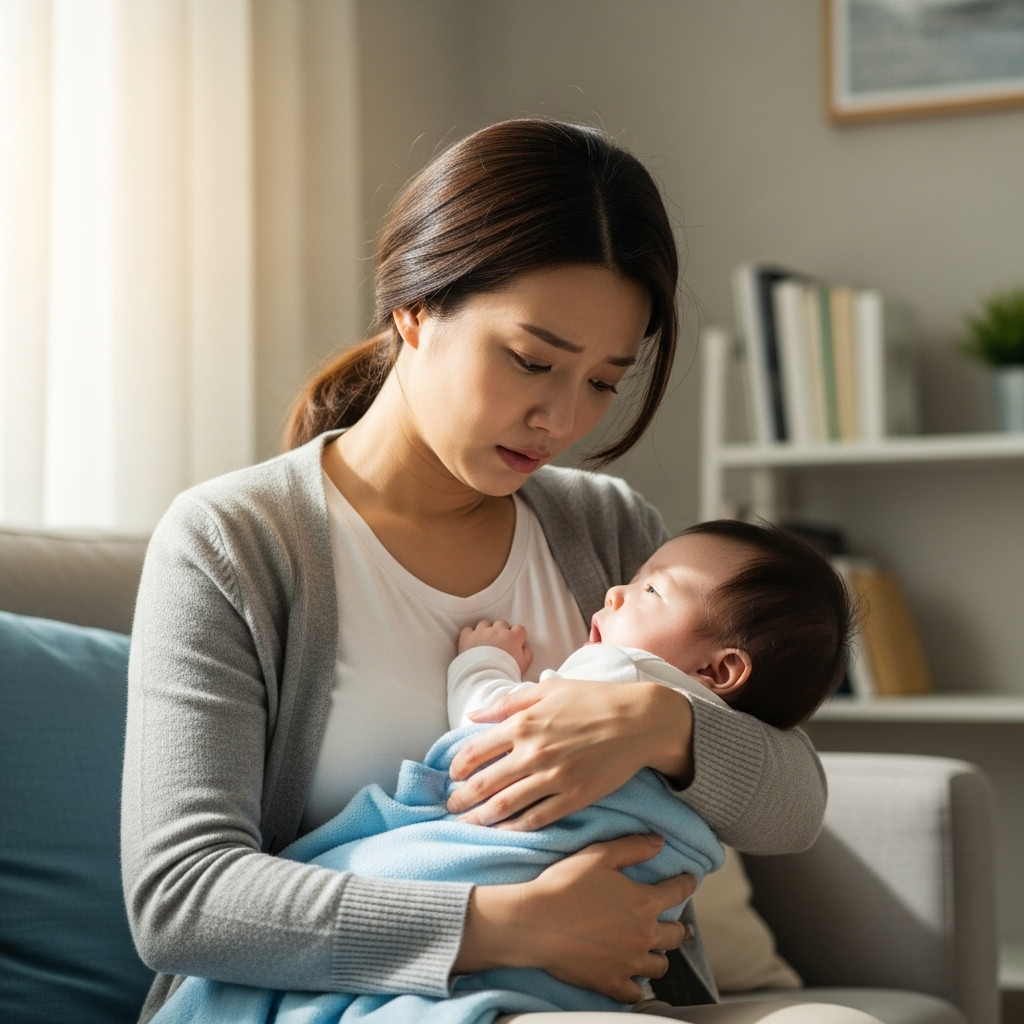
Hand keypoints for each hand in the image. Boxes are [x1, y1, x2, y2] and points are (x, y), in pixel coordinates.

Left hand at [446, 677, 693, 828]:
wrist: (639, 720)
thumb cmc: (594, 700)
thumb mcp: (548, 689)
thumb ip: (508, 702)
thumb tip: (473, 714)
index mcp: (523, 723)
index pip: (474, 751)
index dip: (457, 767)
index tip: (453, 775)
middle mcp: (533, 752)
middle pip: (484, 784)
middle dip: (461, 799)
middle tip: (451, 807)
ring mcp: (553, 778)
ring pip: (505, 807)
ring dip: (480, 818)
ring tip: (467, 824)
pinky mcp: (574, 798)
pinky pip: (536, 819)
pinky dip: (514, 829)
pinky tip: (503, 831)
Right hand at [453, 834, 695, 1002]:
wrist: (535, 923)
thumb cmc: (564, 886)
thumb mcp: (599, 855)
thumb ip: (632, 847)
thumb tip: (658, 842)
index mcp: (644, 902)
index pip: (679, 891)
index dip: (687, 882)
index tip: (688, 879)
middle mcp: (643, 935)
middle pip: (676, 934)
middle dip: (674, 924)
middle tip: (666, 919)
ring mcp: (629, 962)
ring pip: (661, 965)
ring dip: (658, 955)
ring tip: (649, 948)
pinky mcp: (611, 983)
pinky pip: (636, 992)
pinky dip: (637, 985)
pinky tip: (631, 976)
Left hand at [458, 619, 532, 674]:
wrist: (485, 679)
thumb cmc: (506, 673)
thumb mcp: (524, 665)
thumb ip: (527, 653)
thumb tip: (524, 647)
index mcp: (513, 637)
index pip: (519, 628)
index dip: (516, 636)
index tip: (514, 643)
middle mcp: (497, 631)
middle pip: (502, 624)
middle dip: (501, 632)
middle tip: (499, 645)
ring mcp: (481, 632)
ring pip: (485, 624)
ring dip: (486, 631)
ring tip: (485, 643)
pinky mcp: (467, 637)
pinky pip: (468, 630)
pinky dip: (470, 635)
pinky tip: (471, 642)